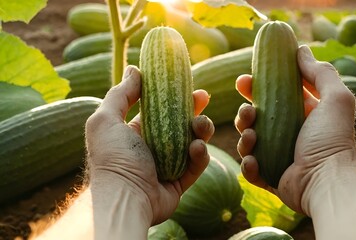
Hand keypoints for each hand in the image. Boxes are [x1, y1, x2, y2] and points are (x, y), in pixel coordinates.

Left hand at [85, 65, 213, 223]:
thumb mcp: (106, 120)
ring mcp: (168, 165)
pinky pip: (196, 165)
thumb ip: (120, 94)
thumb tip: (133, 69)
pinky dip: (200, 155)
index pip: (160, 110)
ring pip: (193, 142)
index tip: (187, 84)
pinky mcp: (180, 182)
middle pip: (181, 124)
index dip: (175, 96)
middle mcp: (153, 148)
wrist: (123, 197)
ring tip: (200, 127)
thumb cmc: (112, 158)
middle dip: (194, 110)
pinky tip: (197, 148)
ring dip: (201, 130)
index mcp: (136, 132)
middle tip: (203, 99)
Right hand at [235, 45, 355, 214]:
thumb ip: (321, 73)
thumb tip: (301, 50)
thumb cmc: (332, 138)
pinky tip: (254, 160)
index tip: (245, 80)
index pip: (275, 96)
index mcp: (304, 115)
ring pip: (250, 142)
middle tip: (246, 111)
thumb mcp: (335, 98)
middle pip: (257, 118)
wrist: (328, 181)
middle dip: (245, 113)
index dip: (258, 87)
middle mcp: (291, 135)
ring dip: (244, 137)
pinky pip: (252, 169)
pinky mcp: (272, 177)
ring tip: (251, 136)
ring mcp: (280, 157)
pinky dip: (249, 165)